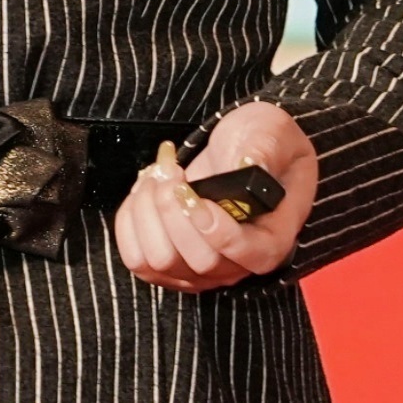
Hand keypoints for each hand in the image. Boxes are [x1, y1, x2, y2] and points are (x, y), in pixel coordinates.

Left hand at [113, 99, 316, 295]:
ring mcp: (200, 270)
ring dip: (147, 213)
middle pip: (199, 261)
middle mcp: (238, 264)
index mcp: (273, 237)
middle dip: (174, 210)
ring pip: (160, 262)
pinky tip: (144, 191)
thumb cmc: (261, 143)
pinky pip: (137, 258)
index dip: (219, 231)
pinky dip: (130, 222)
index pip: (250, 256)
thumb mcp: (271, 133)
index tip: (192, 193)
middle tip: (172, 170)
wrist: (237, 148)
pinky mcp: (170, 263)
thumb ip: (263, 149)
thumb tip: (245, 163)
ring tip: (157, 175)